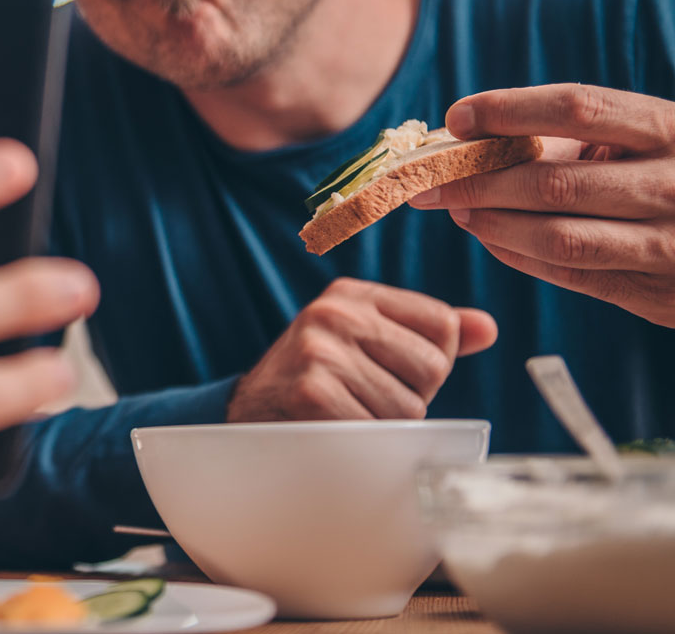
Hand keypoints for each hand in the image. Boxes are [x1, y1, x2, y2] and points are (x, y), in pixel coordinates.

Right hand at [226, 278, 496, 420]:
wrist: (248, 415)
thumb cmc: (319, 380)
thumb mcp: (365, 341)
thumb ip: (425, 334)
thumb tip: (488, 328)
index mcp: (352, 294)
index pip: (441, 324)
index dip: (430, 361)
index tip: (389, 370)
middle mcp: (335, 313)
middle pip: (431, 367)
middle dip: (411, 394)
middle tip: (366, 397)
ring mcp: (320, 352)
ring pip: (410, 406)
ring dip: (388, 423)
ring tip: (350, 412)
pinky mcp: (312, 393)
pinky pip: (379, 430)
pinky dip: (368, 443)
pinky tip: (339, 430)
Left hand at [408, 84, 674, 327]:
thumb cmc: (669, 171)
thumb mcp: (643, 139)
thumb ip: (571, 137)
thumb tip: (467, 139)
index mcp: (671, 128)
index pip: (578, 108)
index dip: (509, 110)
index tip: (456, 117)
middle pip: (555, 182)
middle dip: (478, 182)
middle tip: (427, 182)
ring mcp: (674, 246)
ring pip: (559, 239)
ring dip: (493, 224)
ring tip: (457, 209)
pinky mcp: (661, 297)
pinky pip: (573, 277)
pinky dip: (518, 255)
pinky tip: (490, 236)